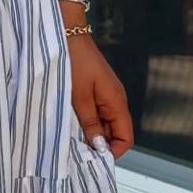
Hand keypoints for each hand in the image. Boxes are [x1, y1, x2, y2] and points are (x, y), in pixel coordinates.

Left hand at [67, 34, 134, 160]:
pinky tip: (68, 122)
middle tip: (76, 151)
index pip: (125, 138)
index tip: (92, 159)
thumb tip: (99, 146)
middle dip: (98, 144)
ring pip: (102, 124)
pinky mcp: (93, 90)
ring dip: (88, 132)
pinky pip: (93, 112)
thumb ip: (90, 123)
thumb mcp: (78, 97)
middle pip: (113, 133)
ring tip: (70, 137)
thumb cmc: (74, 61)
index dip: (112, 152)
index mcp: (116, 102)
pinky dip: (83, 120)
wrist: (66, 33)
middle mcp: (114, 100)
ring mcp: (104, 95)